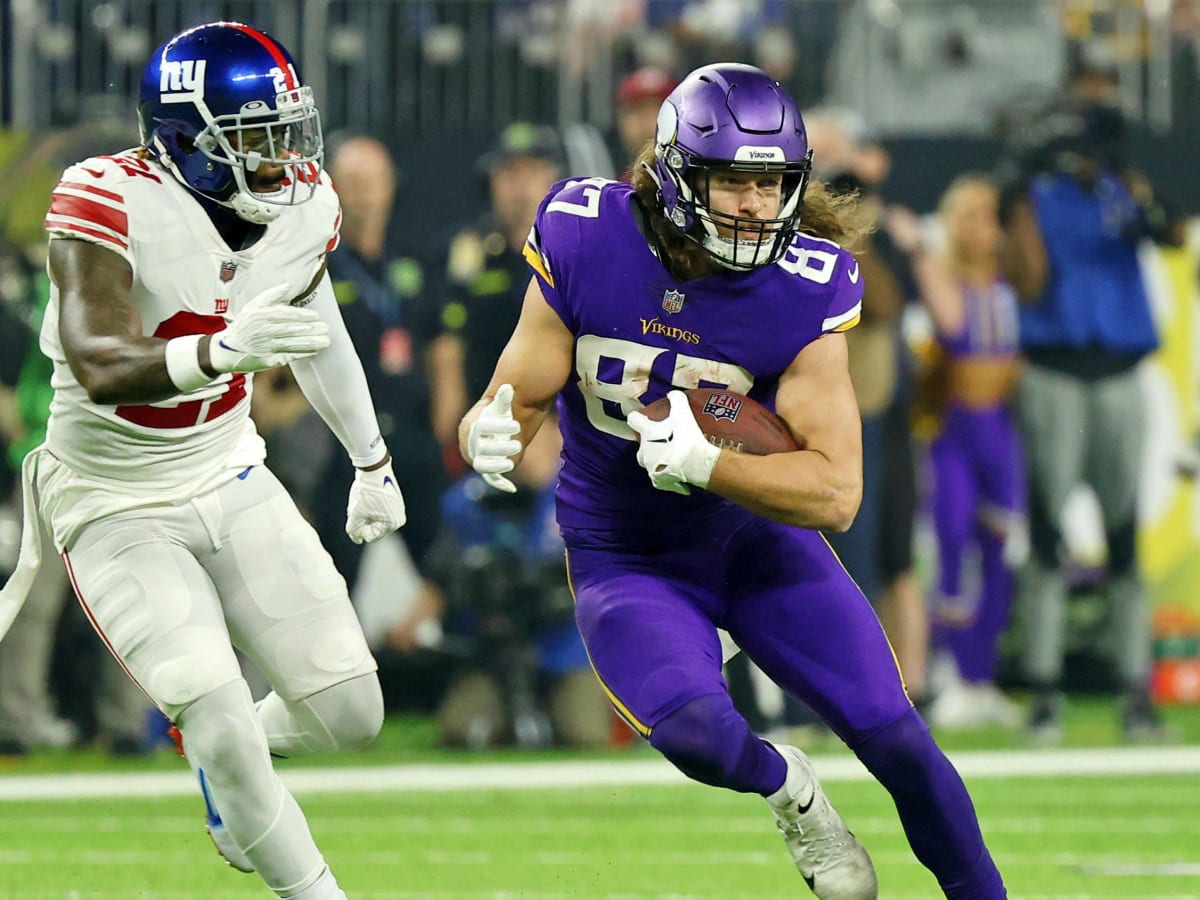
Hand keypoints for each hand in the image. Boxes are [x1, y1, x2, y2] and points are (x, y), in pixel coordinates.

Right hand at [208, 284, 330, 373]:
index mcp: (259, 315)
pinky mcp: (268, 360)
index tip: (316, 315)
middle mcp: (262, 331)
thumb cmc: (245, 324)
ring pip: (291, 344)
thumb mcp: (253, 306)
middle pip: (289, 330)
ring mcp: (265, 347)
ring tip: (326, 341)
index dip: (301, 315)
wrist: (228, 349)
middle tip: (325, 327)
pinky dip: (302, 354)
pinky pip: (288, 356)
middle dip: (309, 329)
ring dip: (310, 343)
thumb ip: (271, 295)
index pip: (284, 314)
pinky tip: (314, 351)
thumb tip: (288, 285)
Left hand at [346, 457, 406, 543]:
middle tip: (359, 506)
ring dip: (367, 514)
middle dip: (364, 521)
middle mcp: (399, 518)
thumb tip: (357, 539)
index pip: (371, 537)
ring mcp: (399, 509)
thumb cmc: (366, 491)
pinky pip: (381, 511)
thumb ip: (354, 530)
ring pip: (376, 520)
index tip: (356, 514)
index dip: (359, 528)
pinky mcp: (396, 501)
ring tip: (364, 500)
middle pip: (375, 529)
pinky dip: (372, 507)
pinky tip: (368, 496)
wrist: (374, 468)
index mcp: (392, 524)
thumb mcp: (355, 512)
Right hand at [466, 383, 521, 493]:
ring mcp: (477, 458)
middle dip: (499, 447)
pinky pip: (491, 479)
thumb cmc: (499, 415)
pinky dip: (500, 483)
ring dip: (497, 465)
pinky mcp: (488, 469)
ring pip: (483, 465)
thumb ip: (504, 399)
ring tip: (512, 461)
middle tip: (518, 444)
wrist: (497, 430)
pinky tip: (512, 488)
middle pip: (480, 448)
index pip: (481, 427)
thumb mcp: (501, 406)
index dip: (498, 427)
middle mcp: (470, 444)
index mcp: (470, 426)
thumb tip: (508, 387)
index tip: (516, 424)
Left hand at [626, 390, 720, 494]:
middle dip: (649, 444)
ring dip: (658, 459)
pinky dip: (668, 475)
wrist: (697, 464)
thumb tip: (673, 395)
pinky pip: (661, 478)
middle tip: (664, 440)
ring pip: (650, 462)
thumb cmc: (688, 437)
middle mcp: (644, 451)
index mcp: (647, 433)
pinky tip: (678, 471)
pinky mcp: (659, 482)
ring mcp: (651, 468)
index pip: (633, 420)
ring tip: (673, 456)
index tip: (643, 418)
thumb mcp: (684, 413)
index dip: (637, 418)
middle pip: (641, 446)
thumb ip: (676, 400)